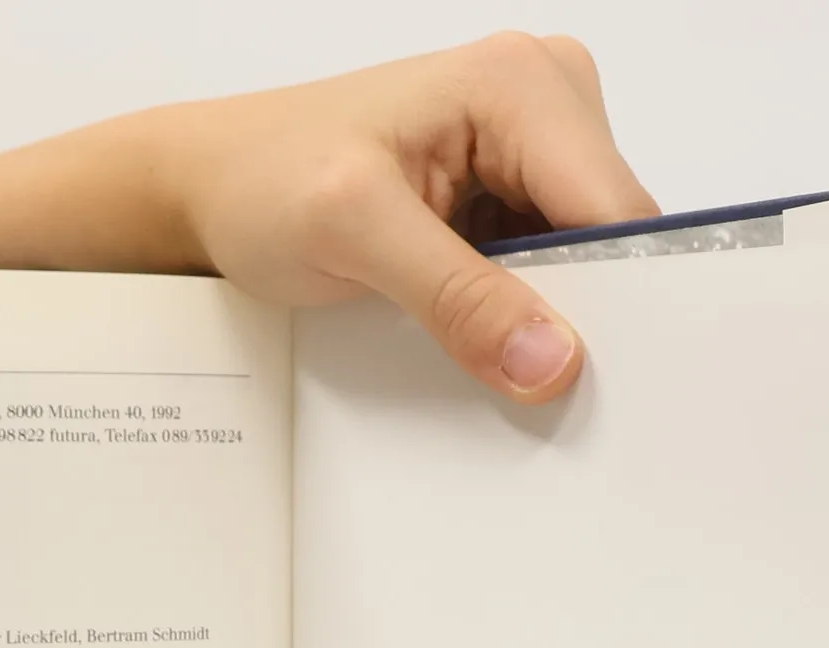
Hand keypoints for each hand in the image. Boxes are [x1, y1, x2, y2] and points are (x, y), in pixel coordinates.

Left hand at [162, 33, 658, 399]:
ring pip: (581, 260)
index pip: (618, 210)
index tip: (589, 379)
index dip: (620, 300)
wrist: (208, 188)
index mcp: (523, 84)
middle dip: (577, 311)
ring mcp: (526, 147)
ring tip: (478, 349)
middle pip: (610, 236)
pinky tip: (472, 333)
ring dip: (542, 317)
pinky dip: (515, 311)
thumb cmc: (262, 185)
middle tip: (526, 382)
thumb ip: (459, 298)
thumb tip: (551, 359)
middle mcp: (543, 100)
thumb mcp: (354, 238)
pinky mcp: (502, 192)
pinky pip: (542, 267)